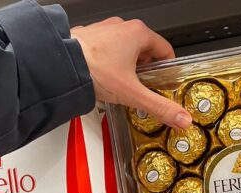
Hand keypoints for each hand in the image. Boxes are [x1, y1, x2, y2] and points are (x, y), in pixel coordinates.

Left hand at [71, 18, 191, 128]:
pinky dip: (109, 62)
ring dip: (127, 65)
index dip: (168, 69)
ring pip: (125, 48)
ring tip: (122, 84)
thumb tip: (181, 117)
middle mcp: (121, 27)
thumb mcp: (132, 93)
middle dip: (146, 69)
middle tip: (143, 87)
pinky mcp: (89, 36)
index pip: (166, 50)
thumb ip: (159, 106)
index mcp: (138, 33)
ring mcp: (104, 30)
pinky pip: (106, 49)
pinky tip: (105, 77)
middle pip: (145, 50)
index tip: (166, 81)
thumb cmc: (92, 69)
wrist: (60, 65)